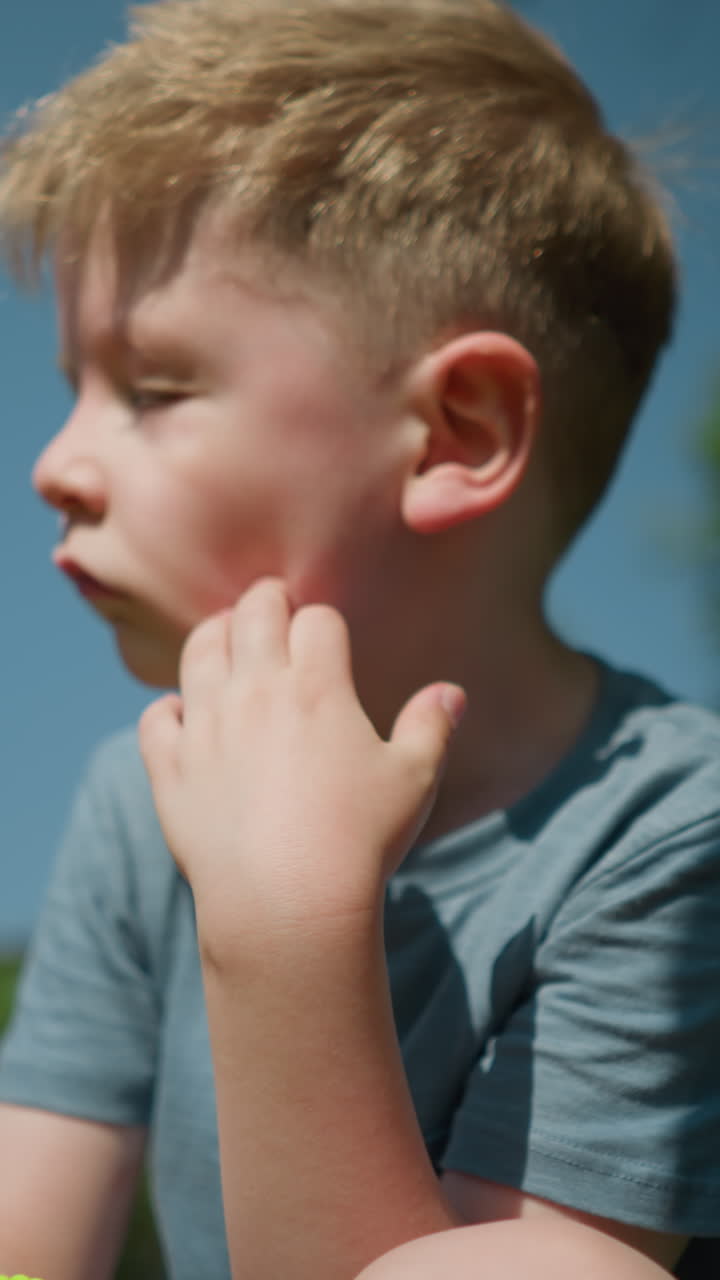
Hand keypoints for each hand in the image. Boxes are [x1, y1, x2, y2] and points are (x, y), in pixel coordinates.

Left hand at [139, 579, 464, 942]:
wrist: (286, 903)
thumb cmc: (360, 841)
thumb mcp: (413, 781)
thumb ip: (431, 727)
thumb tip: (452, 692)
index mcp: (318, 688)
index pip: (317, 620)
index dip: (324, 622)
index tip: (326, 636)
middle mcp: (256, 693)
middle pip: (253, 613)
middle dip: (266, 601)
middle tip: (273, 607)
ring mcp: (207, 726)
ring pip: (199, 650)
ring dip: (215, 634)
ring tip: (226, 637)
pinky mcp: (171, 767)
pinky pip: (157, 716)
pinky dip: (169, 708)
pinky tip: (185, 715)